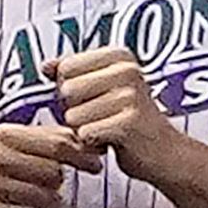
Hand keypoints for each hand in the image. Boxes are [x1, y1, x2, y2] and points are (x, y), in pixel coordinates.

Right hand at [0, 119, 102, 207]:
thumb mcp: (8, 149)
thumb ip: (44, 142)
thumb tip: (88, 144)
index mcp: (4, 135)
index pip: (58, 141)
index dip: (83, 154)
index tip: (96, 164)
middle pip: (53, 170)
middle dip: (60, 182)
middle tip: (55, 189)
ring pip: (42, 194)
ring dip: (51, 204)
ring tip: (45, 205)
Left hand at [53, 48, 188, 173]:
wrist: (161, 151)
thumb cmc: (128, 120)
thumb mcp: (101, 89)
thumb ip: (72, 75)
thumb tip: (46, 65)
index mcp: (119, 56)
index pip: (66, 67)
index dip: (69, 89)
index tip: (92, 97)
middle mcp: (127, 70)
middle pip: (66, 91)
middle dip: (75, 111)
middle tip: (101, 117)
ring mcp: (129, 95)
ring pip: (73, 116)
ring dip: (83, 130)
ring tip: (107, 129)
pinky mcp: (128, 122)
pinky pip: (84, 135)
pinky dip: (91, 145)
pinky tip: (110, 142)